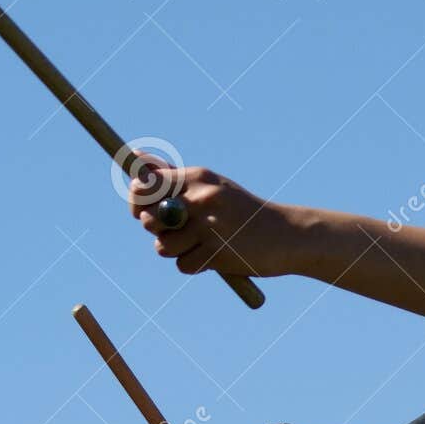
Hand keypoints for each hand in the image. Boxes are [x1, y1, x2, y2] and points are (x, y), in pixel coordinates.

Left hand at [126, 154, 303, 278]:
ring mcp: (209, 226)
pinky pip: (183, 265)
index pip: (144, 186)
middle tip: (181, 230)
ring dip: (178, 251)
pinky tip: (215, 257)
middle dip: (158, 230)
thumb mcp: (212, 186)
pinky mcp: (216, 253)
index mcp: (198, 178)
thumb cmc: (244, 212)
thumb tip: (136, 158)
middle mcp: (201, 199)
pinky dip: (195, 265)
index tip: (145, 211)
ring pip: (163, 246)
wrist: (288, 235)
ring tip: (203, 244)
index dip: (137, 201)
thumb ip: (174, 177)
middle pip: (148, 220)